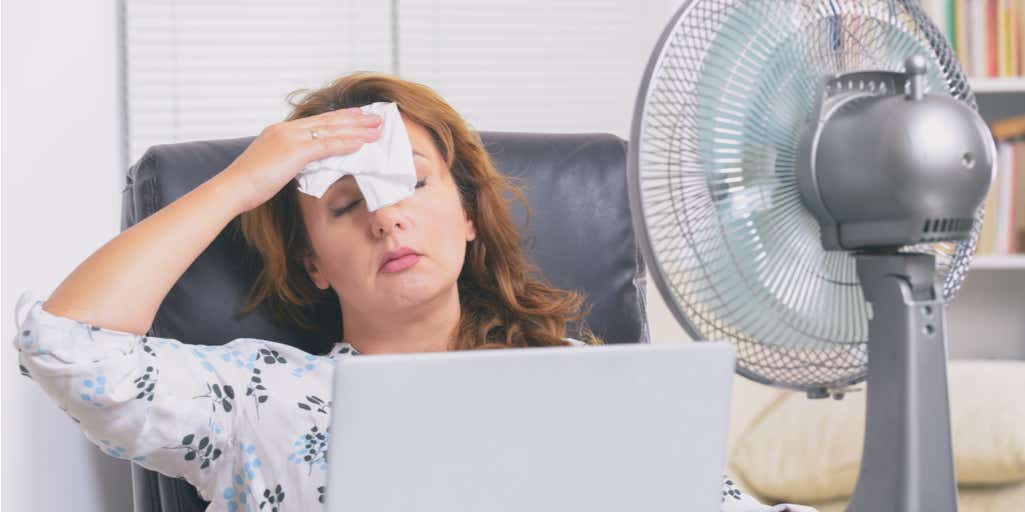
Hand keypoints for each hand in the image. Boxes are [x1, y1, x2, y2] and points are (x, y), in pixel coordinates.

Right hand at [219, 107, 382, 212]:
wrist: (232, 188)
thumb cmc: (247, 185)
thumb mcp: (271, 168)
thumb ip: (288, 163)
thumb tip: (301, 168)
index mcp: (280, 131)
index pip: (316, 121)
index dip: (339, 118)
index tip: (357, 116)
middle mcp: (286, 129)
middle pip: (328, 120)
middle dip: (354, 118)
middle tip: (376, 116)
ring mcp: (290, 138)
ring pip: (331, 130)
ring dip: (357, 129)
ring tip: (377, 128)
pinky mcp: (294, 151)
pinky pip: (327, 145)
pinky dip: (346, 143)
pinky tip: (362, 143)